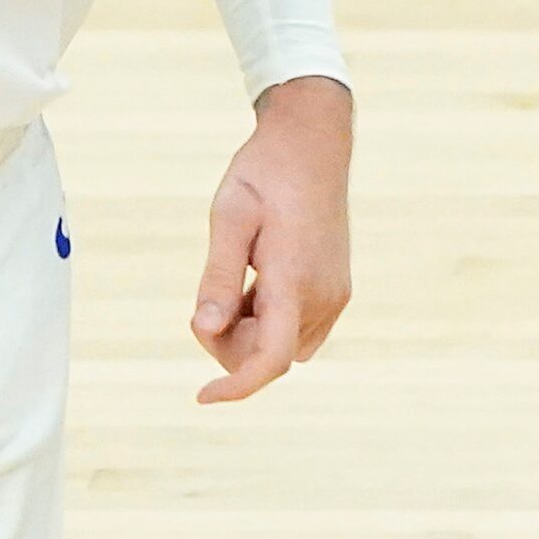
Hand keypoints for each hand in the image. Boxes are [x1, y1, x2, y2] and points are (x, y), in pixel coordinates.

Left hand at [190, 81, 352, 403]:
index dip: (236, 386)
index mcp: (294, 279)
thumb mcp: (229, 216)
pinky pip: (297, 329)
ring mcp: (335, 295)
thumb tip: (203, 329)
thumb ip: (217, 276)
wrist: (312, 142)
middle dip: (230, 340)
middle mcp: (323, 297)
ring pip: (282, 345)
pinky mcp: (337, 290)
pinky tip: (257, 275)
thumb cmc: (264, 173)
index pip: (269, 359)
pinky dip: (269, 318)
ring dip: (251, 329)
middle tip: (210, 293)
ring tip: (238, 273)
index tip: (202, 396)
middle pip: (268, 354)